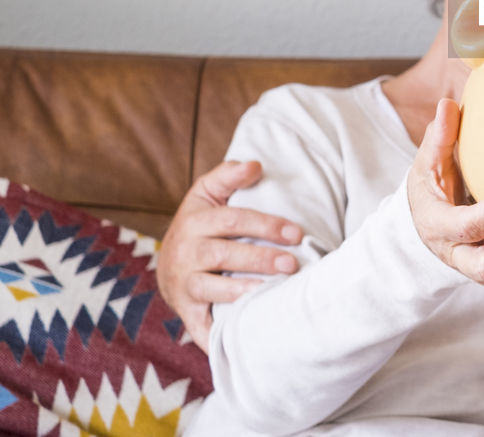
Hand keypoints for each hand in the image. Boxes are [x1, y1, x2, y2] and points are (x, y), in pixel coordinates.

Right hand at [156, 160, 303, 350]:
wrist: (169, 263)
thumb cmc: (200, 223)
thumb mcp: (207, 193)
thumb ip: (229, 175)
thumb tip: (255, 164)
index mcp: (194, 221)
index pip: (233, 220)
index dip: (266, 225)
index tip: (296, 233)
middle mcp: (185, 253)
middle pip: (224, 255)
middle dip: (260, 259)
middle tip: (292, 264)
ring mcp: (183, 284)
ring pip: (212, 288)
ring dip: (243, 291)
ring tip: (271, 292)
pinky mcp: (186, 311)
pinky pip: (200, 326)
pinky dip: (218, 336)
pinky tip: (244, 337)